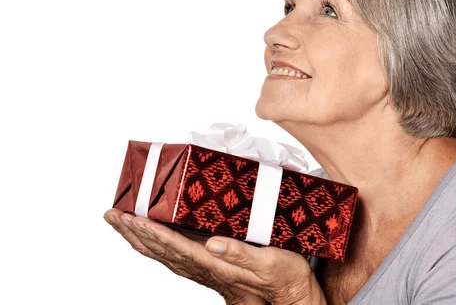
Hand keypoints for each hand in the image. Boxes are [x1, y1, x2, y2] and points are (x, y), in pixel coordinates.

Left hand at [104, 208, 326, 304]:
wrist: (290, 293)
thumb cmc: (283, 277)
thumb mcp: (268, 263)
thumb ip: (240, 254)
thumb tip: (212, 243)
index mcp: (216, 263)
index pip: (175, 246)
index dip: (151, 232)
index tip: (131, 218)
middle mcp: (206, 265)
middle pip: (161, 249)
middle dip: (134, 232)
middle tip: (112, 215)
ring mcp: (206, 265)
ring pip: (163, 251)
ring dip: (139, 237)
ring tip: (121, 221)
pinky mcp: (211, 263)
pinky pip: (174, 252)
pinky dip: (156, 242)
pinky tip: (149, 235)